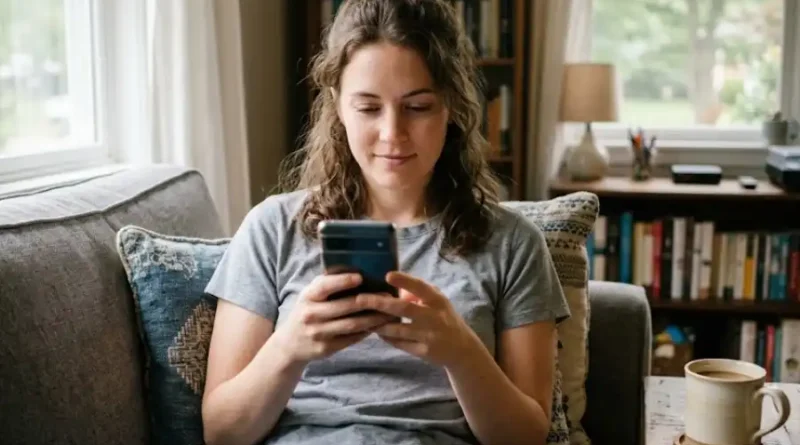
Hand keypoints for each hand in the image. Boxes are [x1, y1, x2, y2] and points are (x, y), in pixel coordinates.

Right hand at [271, 273, 395, 365]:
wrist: (290, 344)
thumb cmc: (307, 311)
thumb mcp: (310, 295)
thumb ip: (327, 284)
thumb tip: (356, 270)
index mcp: (307, 297)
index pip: (324, 287)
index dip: (342, 281)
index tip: (360, 277)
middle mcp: (310, 315)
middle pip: (344, 307)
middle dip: (368, 301)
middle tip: (387, 296)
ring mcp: (318, 333)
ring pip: (351, 325)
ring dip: (373, 318)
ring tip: (389, 312)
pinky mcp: (326, 348)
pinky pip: (351, 338)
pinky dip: (367, 331)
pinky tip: (378, 325)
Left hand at [358, 271, 480, 367]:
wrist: (462, 348)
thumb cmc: (444, 318)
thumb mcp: (438, 301)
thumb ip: (419, 292)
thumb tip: (396, 290)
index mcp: (437, 301)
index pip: (420, 288)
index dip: (404, 281)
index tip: (387, 275)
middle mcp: (433, 317)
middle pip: (403, 309)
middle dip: (380, 304)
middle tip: (360, 299)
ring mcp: (428, 336)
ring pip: (397, 330)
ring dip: (378, 324)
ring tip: (362, 318)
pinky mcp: (423, 351)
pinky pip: (399, 343)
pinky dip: (386, 337)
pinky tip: (376, 331)